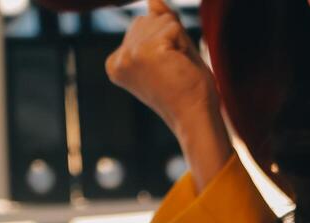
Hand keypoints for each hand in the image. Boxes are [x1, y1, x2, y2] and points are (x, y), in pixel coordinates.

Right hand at [107, 0, 218, 135]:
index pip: (141, 24)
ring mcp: (130, 54)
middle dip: (170, 39)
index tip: (164, 72)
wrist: (194, 116)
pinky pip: (174, 25)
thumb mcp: (169, 49)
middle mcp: (117, 59)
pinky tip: (180, 67)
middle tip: (173, 70)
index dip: (163, 43)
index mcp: (115, 62)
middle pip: (149, 19)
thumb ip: (159, 22)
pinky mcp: (147, 51)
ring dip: (178, 42)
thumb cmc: (185, 89)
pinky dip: (184, 43)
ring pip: (162, 20)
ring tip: (177, 69)